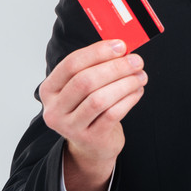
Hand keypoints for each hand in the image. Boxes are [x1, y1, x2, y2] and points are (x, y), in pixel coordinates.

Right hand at [40, 39, 147, 190]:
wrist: (92, 145)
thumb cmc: (89, 108)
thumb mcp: (83, 88)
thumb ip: (95, 67)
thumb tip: (121, 47)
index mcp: (49, 89)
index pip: (71, 64)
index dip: (98, 52)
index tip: (121, 45)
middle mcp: (54, 109)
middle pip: (85, 81)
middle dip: (115, 67)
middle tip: (136, 61)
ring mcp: (70, 127)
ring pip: (99, 99)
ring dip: (125, 83)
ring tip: (140, 76)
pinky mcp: (90, 138)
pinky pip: (113, 114)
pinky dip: (129, 99)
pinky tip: (137, 91)